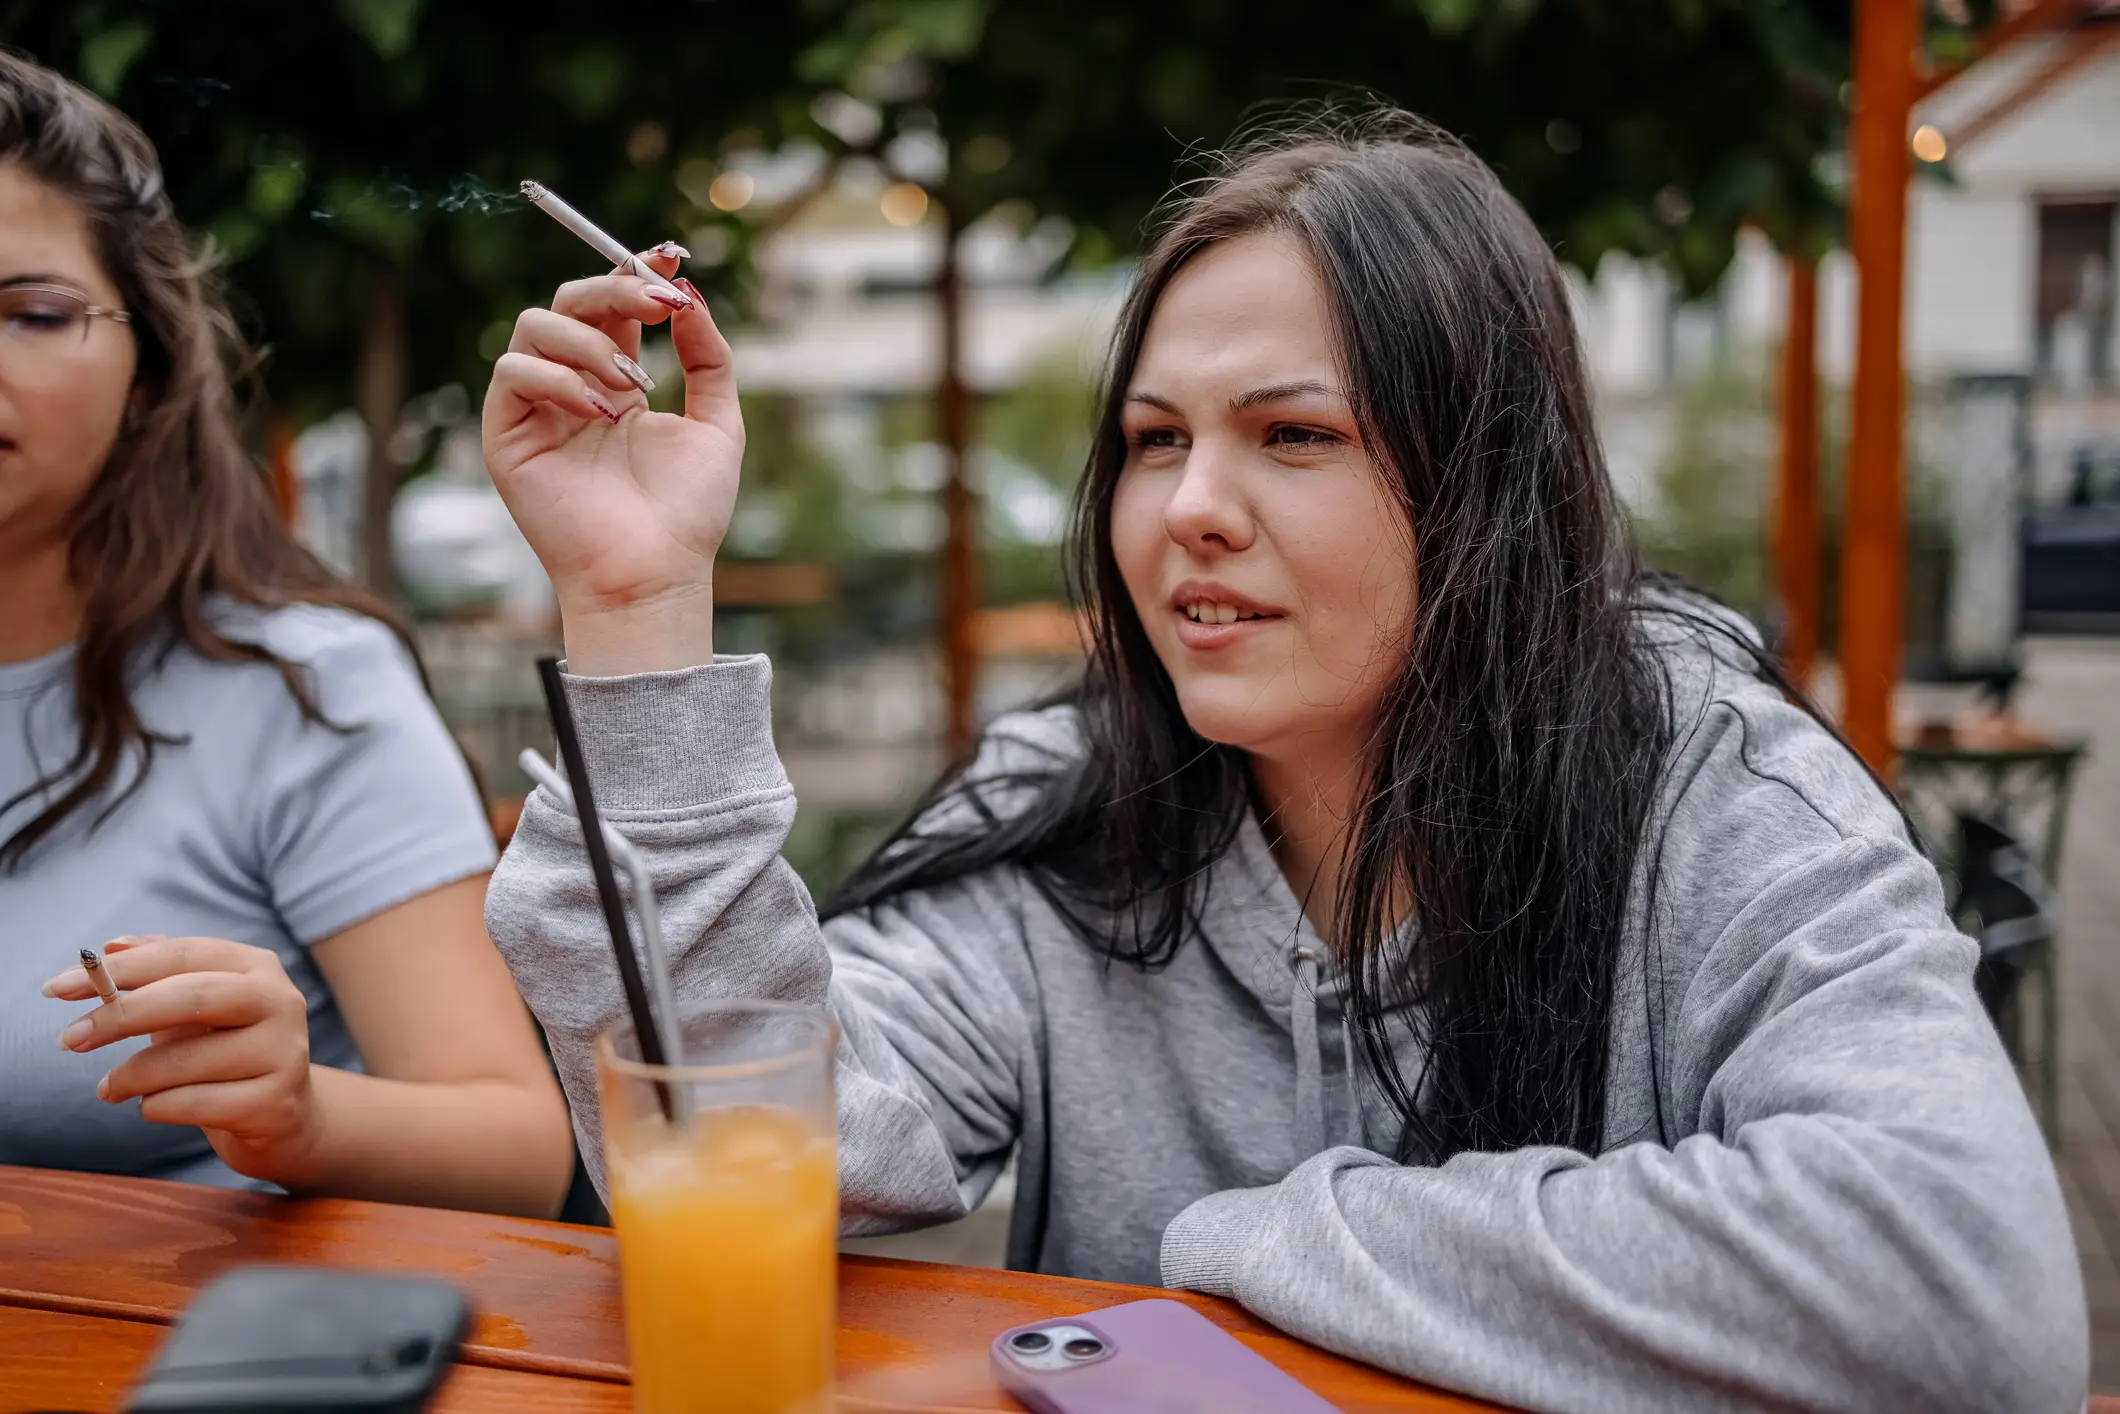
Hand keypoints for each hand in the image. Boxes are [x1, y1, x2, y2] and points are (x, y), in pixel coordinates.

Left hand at [45, 936, 324, 1186]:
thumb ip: (159, 970)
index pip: (184, 954)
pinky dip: (158, 1107)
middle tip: (69, 1039)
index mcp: (257, 967)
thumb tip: (113, 945)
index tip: (57, 989)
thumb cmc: (226, 1051)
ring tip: (109, 1088)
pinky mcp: (276, 1102)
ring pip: (187, 1059)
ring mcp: (283, 1052)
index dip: (122, 969)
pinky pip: (196, 1104)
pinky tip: (152, 1107)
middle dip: (120, 1016)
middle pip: (192, 996)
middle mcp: (280, 1001)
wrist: (283, 1116)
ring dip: (131, 1076)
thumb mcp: (194, 1006)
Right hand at [481, 246, 740, 672]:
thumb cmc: (687, 512)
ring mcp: (537, 408)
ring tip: (631, 390)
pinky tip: (600, 413)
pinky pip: (514, 371)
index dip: (635, 270)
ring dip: (592, 343)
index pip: (614, 305)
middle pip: (570, 301)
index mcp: (617, 379)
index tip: (671, 255)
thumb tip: (692, 296)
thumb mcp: (719, 424)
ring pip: (537, 325)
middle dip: (615, 292)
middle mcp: (573, 385)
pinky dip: (558, 378)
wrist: (656, 572)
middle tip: (657, 308)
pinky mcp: (507, 433)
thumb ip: (709, 359)